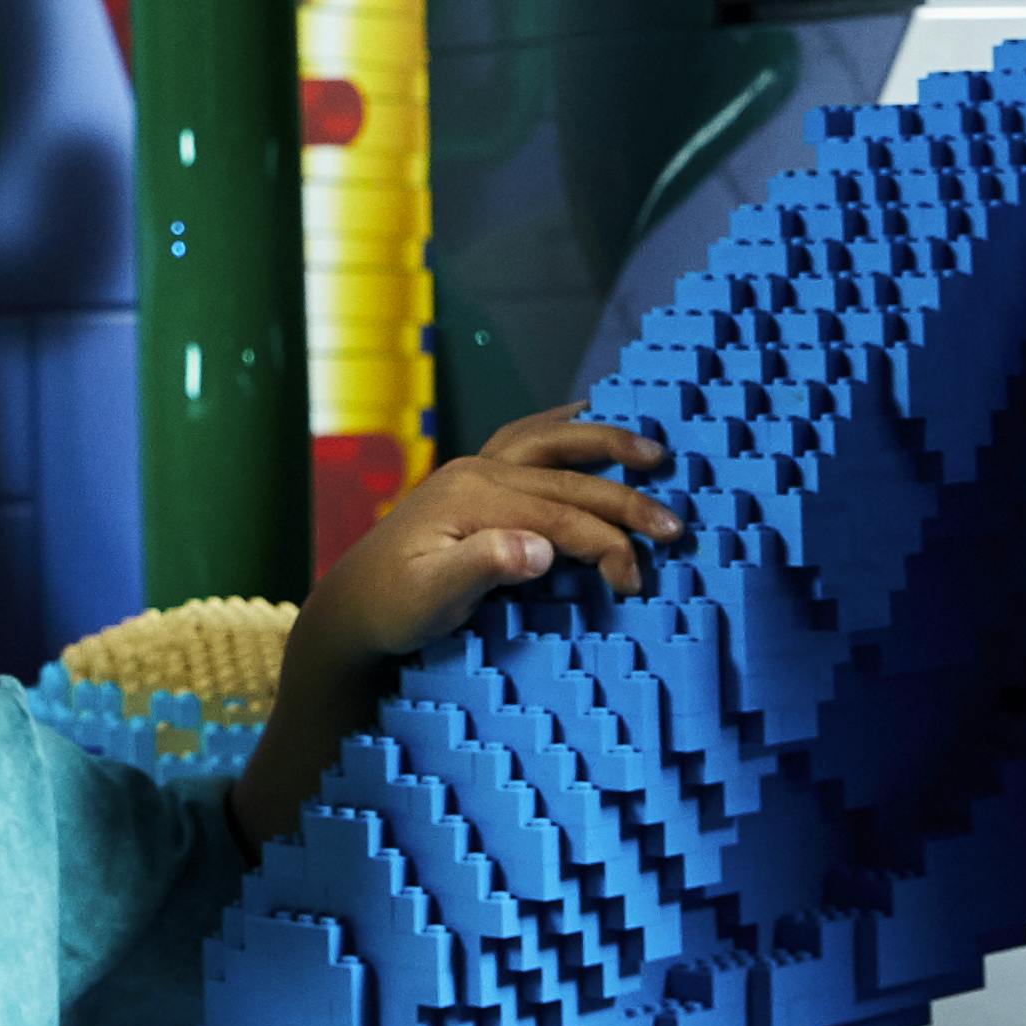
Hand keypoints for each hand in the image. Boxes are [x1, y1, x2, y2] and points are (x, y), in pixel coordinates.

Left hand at [234, 410, 680, 847]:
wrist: (350, 606)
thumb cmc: (391, 610)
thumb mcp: (430, 602)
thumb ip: (482, 568)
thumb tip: (540, 548)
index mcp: (471, 498)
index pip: (557, 517)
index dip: (605, 545)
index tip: (635, 582)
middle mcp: (475, 471)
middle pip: (565, 479)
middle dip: (625, 502)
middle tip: (675, 528)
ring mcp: (473, 469)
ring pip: (551, 442)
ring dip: (604, 444)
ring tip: (654, 450)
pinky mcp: (473, 478)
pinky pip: (528, 438)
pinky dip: (564, 427)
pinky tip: (587, 415)